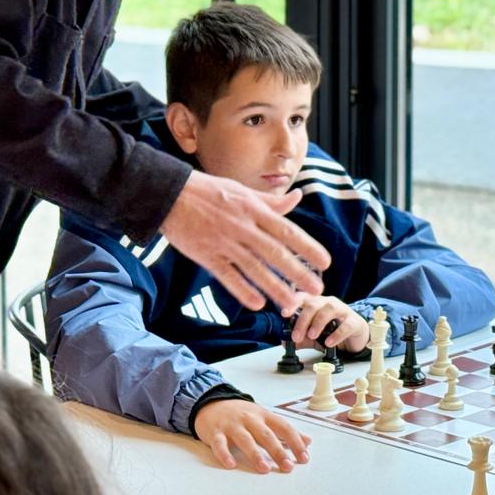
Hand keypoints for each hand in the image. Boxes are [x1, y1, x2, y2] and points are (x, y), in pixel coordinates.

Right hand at [160, 171, 329, 312]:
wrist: (170, 194)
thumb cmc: (207, 190)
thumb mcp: (242, 191)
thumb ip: (270, 200)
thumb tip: (296, 198)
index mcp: (253, 209)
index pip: (287, 231)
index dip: (307, 247)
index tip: (324, 262)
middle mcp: (242, 227)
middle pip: (275, 253)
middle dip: (298, 272)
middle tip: (316, 288)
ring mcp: (224, 243)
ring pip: (254, 269)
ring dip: (275, 287)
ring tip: (292, 302)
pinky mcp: (207, 255)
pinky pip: (228, 276)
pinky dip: (242, 290)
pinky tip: (257, 303)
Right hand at [192, 399, 311, 473]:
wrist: (210, 403)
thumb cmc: (240, 414)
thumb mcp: (264, 418)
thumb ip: (285, 431)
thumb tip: (308, 441)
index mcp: (263, 416)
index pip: (283, 427)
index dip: (295, 442)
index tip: (304, 457)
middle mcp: (249, 419)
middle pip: (265, 434)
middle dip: (278, 451)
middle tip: (288, 466)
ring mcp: (232, 425)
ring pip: (245, 439)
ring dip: (255, 454)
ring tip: (264, 469)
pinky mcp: (215, 432)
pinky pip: (219, 444)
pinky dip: (224, 454)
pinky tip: (231, 464)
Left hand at [292, 295, 369, 351]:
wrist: (356, 337)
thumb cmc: (333, 331)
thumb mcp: (314, 336)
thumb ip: (301, 338)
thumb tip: (285, 342)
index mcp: (316, 303)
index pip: (302, 297)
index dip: (293, 303)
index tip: (285, 314)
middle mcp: (328, 303)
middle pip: (313, 304)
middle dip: (302, 320)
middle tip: (296, 336)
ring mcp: (342, 310)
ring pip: (329, 309)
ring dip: (318, 323)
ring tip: (312, 335)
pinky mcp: (354, 321)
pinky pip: (346, 325)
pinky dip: (336, 334)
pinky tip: (329, 343)